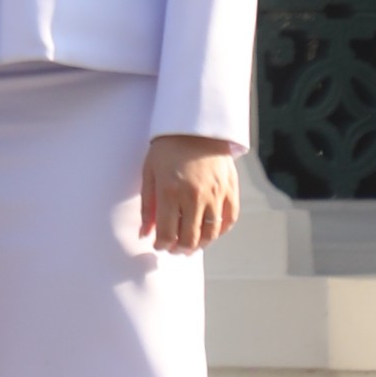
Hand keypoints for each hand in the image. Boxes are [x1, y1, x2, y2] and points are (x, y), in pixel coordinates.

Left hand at [142, 135, 238, 253]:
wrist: (194, 127)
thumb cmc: (167, 149)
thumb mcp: (149, 173)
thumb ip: (147, 206)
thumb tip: (145, 234)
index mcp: (170, 191)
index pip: (167, 234)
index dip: (162, 245)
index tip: (159, 245)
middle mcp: (194, 196)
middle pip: (190, 239)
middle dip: (180, 249)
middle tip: (175, 248)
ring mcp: (215, 194)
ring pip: (211, 234)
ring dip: (200, 244)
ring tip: (191, 243)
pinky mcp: (230, 190)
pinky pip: (229, 220)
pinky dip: (220, 231)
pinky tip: (209, 231)